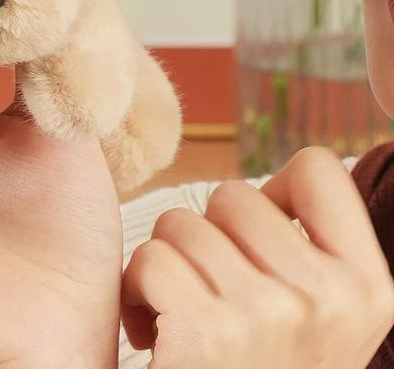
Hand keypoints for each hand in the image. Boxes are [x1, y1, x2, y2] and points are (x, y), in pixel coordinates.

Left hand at [122, 146, 393, 367]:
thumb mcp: (320, 322)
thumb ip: (309, 252)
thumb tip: (276, 182)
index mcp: (368, 288)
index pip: (319, 169)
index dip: (273, 193)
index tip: (256, 243)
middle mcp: (331, 299)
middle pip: (232, 194)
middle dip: (206, 237)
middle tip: (212, 295)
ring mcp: (272, 314)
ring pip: (181, 223)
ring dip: (166, 266)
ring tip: (184, 318)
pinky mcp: (210, 331)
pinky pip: (152, 259)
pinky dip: (137, 292)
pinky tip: (155, 335)